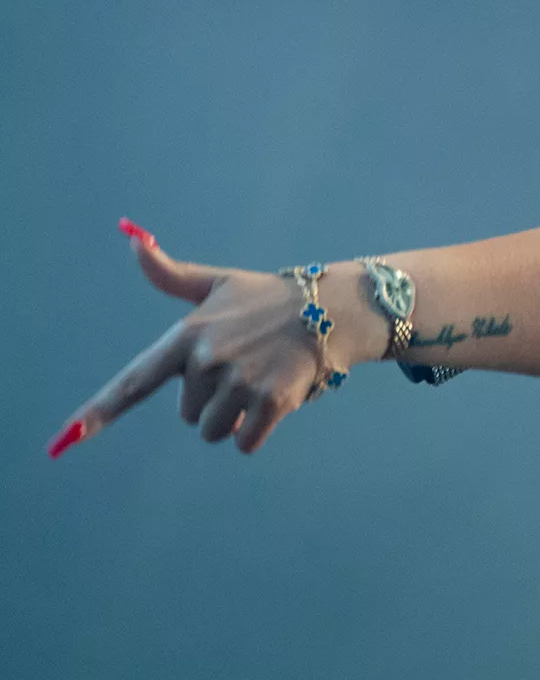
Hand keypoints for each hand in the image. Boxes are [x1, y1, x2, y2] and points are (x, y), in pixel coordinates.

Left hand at [46, 227, 373, 458]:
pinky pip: (246, 442)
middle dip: (212, 400)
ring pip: (215, 431)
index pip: (134, 381)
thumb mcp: (217, 283)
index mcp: (187, 336)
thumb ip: (171, 273)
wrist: (331, 309)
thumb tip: (133, 237)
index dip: (100, 411)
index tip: (67, 437)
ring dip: (234, 418)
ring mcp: (240, 382)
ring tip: (259, 382)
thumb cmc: (268, 299)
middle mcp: (208, 361)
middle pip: (188, 414)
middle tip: (243, 367)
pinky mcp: (271, 402)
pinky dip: (257, 432)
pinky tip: (274, 402)